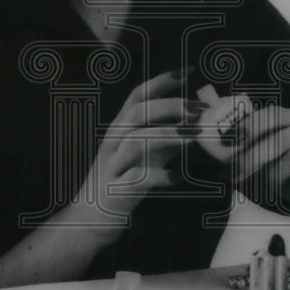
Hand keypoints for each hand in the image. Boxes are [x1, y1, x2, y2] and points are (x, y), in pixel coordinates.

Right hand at [72, 67, 201, 236]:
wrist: (89, 218)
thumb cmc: (122, 180)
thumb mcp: (145, 153)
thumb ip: (167, 135)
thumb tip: (197, 118)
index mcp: (121, 127)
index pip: (139, 94)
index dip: (163, 80)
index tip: (189, 71)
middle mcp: (114, 141)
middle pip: (139, 111)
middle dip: (171, 105)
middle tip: (200, 109)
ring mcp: (114, 165)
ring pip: (137, 141)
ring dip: (168, 135)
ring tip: (195, 136)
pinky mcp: (117, 190)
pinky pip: (138, 178)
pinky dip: (160, 176)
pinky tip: (179, 178)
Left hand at [230, 105, 289, 213]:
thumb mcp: (271, 159)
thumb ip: (249, 152)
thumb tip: (219, 157)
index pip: (270, 114)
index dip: (249, 128)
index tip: (230, 145)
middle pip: (279, 138)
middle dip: (253, 158)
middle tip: (236, 175)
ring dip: (275, 175)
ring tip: (266, 189)